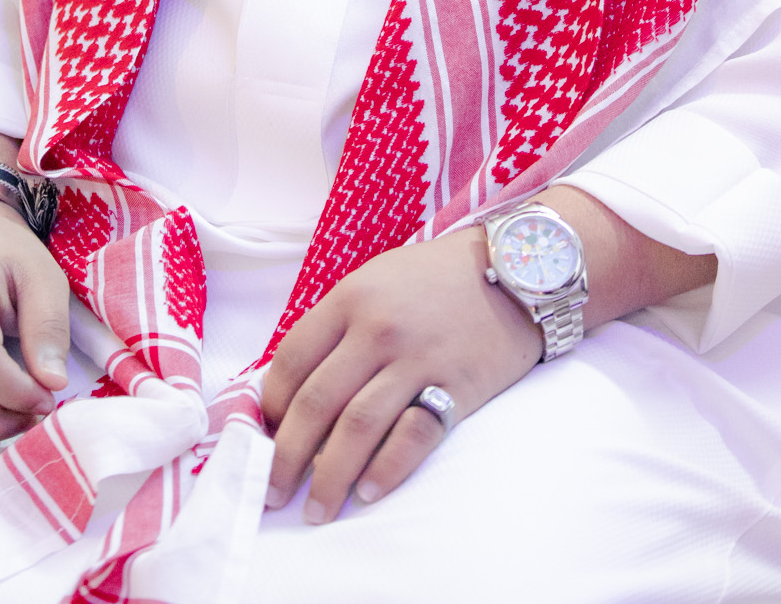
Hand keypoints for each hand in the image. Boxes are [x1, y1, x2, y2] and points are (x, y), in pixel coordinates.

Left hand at [261, 224, 536, 522]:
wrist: (515, 269)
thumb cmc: (434, 278)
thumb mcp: (375, 281)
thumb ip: (337, 326)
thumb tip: (295, 388)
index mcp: (350, 299)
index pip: (291, 361)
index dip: (271, 407)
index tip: (265, 437)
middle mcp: (377, 329)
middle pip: (315, 403)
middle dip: (286, 457)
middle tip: (272, 492)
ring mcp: (417, 359)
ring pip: (357, 427)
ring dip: (329, 477)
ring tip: (315, 510)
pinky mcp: (456, 387)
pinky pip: (413, 436)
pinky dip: (386, 470)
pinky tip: (367, 493)